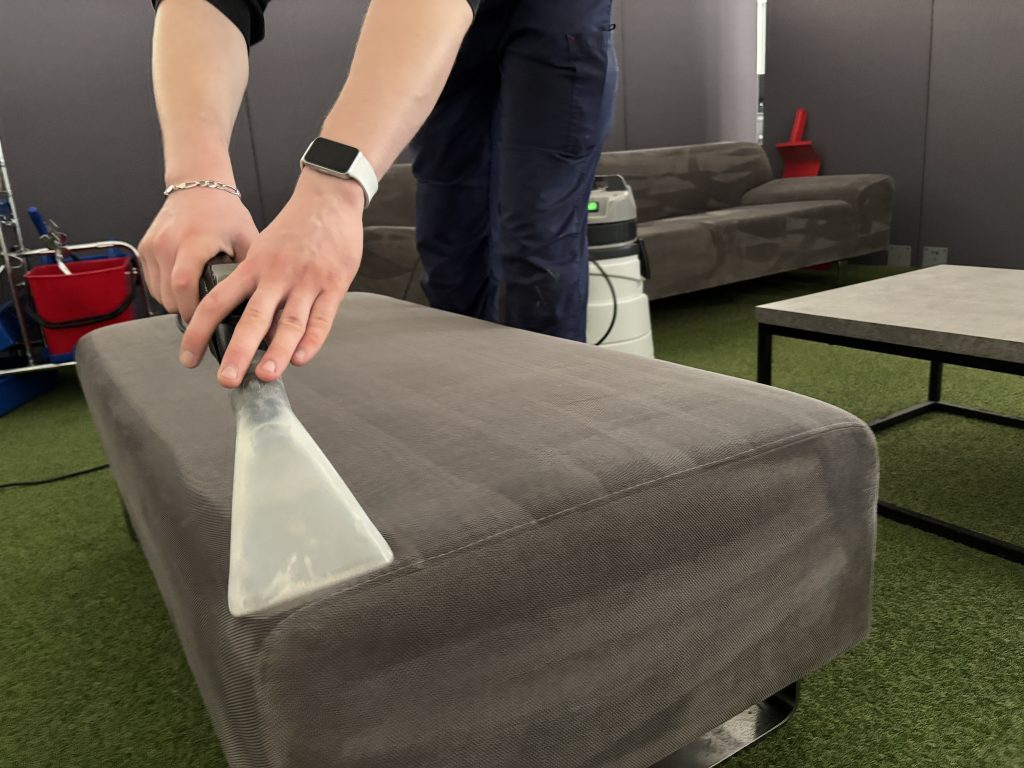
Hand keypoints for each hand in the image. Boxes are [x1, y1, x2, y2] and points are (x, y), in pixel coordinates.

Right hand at [138, 187, 257, 320]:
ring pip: (159, 294)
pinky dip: (166, 291)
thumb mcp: (247, 240)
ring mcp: (152, 246)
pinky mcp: (144, 248)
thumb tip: (259, 301)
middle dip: (187, 310)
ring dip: (176, 302)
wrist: (198, 188)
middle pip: (169, 296)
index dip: (193, 310)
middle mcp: (167, 243)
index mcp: (193, 241)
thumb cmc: (225, 213)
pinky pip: (152, 283)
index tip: (206, 322)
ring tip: (196, 298)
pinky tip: (184, 286)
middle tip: (205, 314)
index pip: (184, 285)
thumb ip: (250, 270)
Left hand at [179, 171, 364, 387]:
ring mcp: (307, 281)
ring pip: (289, 322)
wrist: (329, 199)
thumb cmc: (295, 228)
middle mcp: (276, 275)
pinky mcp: (334, 285)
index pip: (217, 301)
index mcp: (253, 266)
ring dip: (277, 352)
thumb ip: (252, 281)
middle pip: (252, 318)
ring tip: (265, 376)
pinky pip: (322, 318)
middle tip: (226, 379)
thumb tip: (238, 322)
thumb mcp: (263, 248)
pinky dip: (312, 341)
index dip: (199, 331)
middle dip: (238, 352)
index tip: (189, 358)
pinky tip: (301, 360)